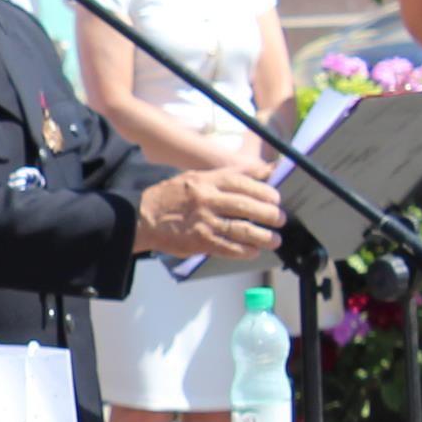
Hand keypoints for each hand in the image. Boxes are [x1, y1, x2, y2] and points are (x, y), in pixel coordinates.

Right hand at [133, 167, 284, 261]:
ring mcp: (204, 221)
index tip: (276, 198)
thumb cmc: (170, 197)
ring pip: (242, 229)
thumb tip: (262, 171)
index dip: (264, 191)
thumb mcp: (197, 176)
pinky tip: (254, 251)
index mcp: (207, 180)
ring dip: (263, 236)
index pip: (243, 182)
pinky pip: (228, 247)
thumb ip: (228, 174)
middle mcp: (207, 199)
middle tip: (280, 219)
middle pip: (247, 206)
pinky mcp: (200, 241)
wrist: (141, 217)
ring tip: (274, 239)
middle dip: (269, 214)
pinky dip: (244, 251)